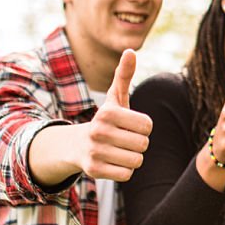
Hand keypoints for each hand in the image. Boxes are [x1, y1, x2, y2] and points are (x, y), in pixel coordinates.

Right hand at [76, 49, 152, 181]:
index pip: (147, 125)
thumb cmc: (107, 119)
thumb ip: (124, 74)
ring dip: (132, 157)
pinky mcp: (93, 171)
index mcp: (107, 112)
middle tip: (123, 139)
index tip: (129, 125)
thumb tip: (131, 50)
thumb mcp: (115, 97)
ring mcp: (94, 152)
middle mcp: (98, 131)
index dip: (143, 127)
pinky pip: (127, 174)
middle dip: (139, 143)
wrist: (77, 145)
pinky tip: (113, 162)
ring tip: (118, 150)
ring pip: (137, 160)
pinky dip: (125, 170)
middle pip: (143, 144)